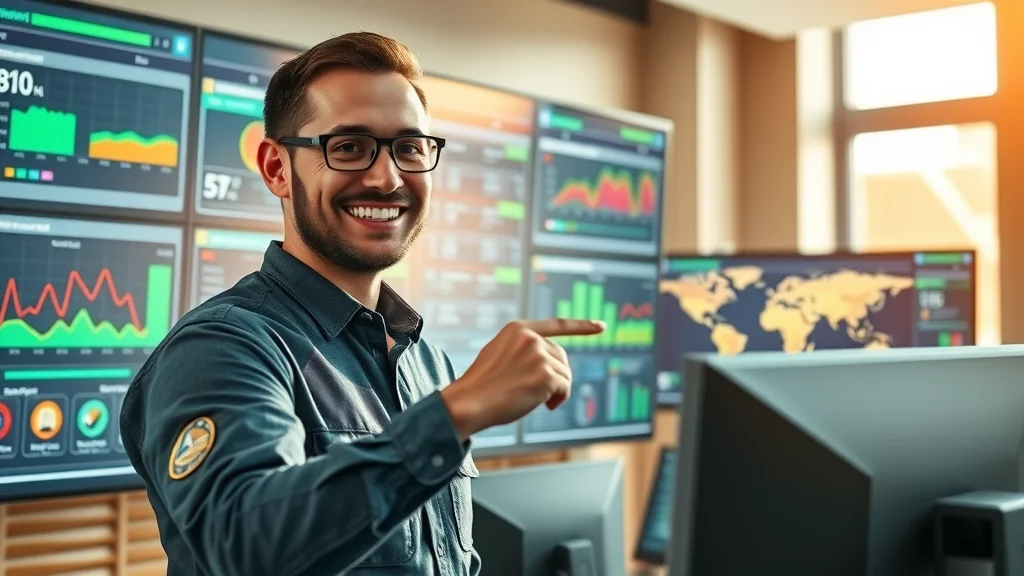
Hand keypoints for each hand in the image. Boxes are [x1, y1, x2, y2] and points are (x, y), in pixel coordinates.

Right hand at [440, 318, 604, 440]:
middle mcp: (530, 337)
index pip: (556, 324)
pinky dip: (559, 399)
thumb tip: (552, 363)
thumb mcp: (499, 355)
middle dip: (556, 376)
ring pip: (565, 374)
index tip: (601, 326)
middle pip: (561, 357)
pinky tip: (544, 405)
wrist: (469, 402)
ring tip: (536, 400)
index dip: (581, 326)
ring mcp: (538, 354)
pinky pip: (565, 387)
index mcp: (517, 329)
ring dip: (556, 390)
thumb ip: (522, 351)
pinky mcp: (545, 374)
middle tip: (542, 395)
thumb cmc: (482, 386)